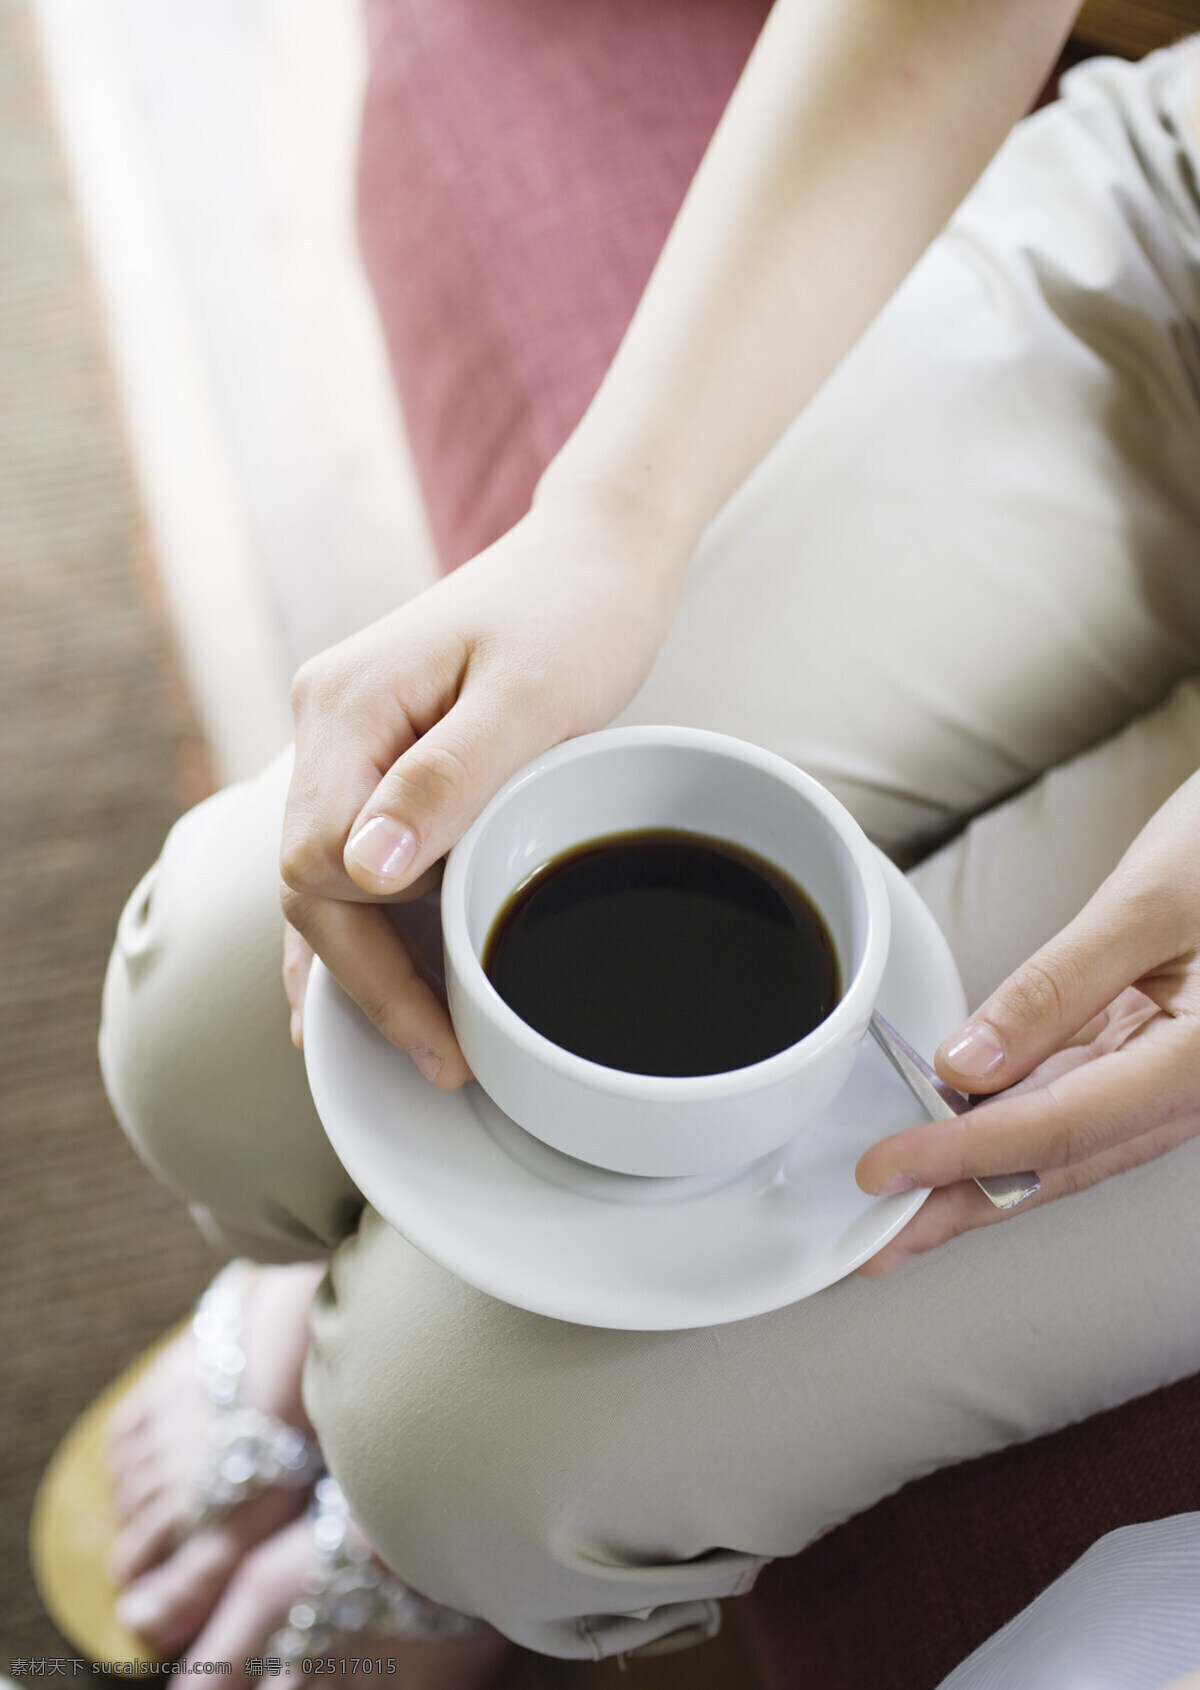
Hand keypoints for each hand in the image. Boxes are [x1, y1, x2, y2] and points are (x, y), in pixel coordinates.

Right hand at [279, 491, 688, 1082]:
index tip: (445, 1016)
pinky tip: (379, 988)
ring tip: (421, 1049)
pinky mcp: (385, 757)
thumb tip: (359, 875)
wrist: (599, 557)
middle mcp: (329, 726)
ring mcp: (351, 742)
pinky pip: (356, 857)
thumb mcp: (529, 699)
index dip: (370, 949)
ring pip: (327, 881)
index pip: (316, 861)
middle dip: (368, 980)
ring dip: (368, 965)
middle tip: (445, 1059)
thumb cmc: (578, 615)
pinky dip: (372, 926)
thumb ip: (444, 781)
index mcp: (347, 708)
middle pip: (309, 883)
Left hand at [856, 771, 1199, 1273]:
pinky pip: (1083, 1105)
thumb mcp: (1149, 902)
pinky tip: (964, 1137)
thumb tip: (966, 1065)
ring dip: (984, 1176)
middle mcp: (1196, 1088)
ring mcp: (1180, 1078)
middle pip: (1062, 1160)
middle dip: (963, 1201)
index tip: (887, 1171)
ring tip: (907, 1206)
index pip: (1060, 1126)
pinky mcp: (1163, 1055)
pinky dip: (1016, 1126)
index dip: (963, 1154)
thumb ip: (1056, 987)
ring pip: (1070, 1144)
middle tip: (877, 1238)